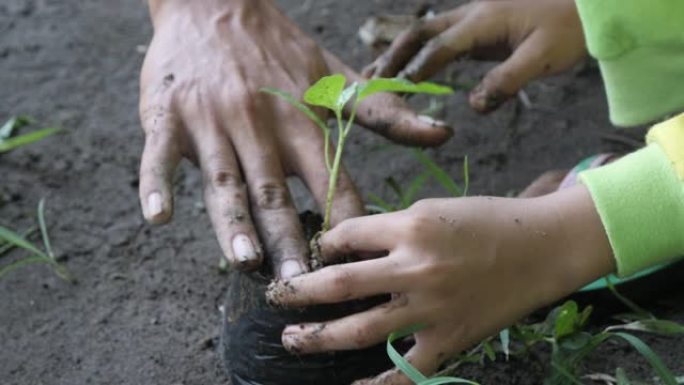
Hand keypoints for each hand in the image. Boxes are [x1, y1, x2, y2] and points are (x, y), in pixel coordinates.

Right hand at [138, 0, 451, 277]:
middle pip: (274, 191)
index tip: (355, 261)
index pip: (329, 177)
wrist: (213, 3)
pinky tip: (159, 218)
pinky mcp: (167, 116)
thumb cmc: (278, 49)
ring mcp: (210, 121)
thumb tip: (443, 134)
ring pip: (223, 178)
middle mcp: (258, 122)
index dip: (344, 219)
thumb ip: (385, 111)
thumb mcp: (334, 75)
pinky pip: (159, 155)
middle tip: (300, 283)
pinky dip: (156, 185)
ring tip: (244, 259)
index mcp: (300, 118)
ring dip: (232, 221)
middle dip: (288, 239)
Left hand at [267, 185, 614, 383]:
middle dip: (297, 293)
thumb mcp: (434, 208)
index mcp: (410, 226)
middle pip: (338, 284)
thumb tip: (350, 248)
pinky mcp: (451, 338)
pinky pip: (407, 370)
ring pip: (360, 330)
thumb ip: (391, 228)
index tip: (315, 254)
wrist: (544, 247)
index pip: (344, 236)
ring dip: (318, 338)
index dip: (322, 246)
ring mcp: (432, 308)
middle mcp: (415, 268)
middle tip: (275, 297)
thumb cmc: (489, 220)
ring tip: (292, 341)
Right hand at [364, 0, 586, 112]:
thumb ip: (506, 81)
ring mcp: (476, 19)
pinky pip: (443, 38)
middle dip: (394, 55)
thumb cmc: (570, 30)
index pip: (438, 49)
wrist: (592, 6)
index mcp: (482, 22)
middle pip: (421, 32)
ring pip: (428, 32)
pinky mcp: (482, 27)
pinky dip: (423, 53)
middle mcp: (472, 15)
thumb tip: (473, 106)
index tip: (394, 93)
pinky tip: (416, 70)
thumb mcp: (542, 59)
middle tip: (373, 80)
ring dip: (404, 52)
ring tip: (383, 76)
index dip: (415, 71)